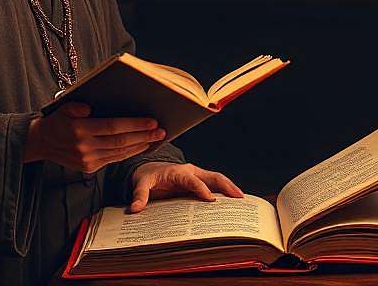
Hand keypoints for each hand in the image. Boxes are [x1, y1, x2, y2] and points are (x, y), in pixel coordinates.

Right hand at [23, 102, 165, 171]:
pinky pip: (113, 159)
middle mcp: (84, 147)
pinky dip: (129, 153)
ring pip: (119, 153)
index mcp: (79, 130)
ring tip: (156, 139)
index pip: (113, 127)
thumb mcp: (64, 107)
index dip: (134, 124)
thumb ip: (77, 106)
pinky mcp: (89, 168)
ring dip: (140, 146)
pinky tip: (140, 146)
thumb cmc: (57, 120)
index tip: (152, 121)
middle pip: (120, 142)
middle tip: (161, 131)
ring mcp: (87, 160)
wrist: (41, 142)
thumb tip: (91, 108)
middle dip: (144, 136)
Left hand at [128, 162, 242, 212]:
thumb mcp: (142, 184)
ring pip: (218, 180)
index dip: (201, 189)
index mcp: (178, 171)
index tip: (209, 200)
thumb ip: (139, 195)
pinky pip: (216, 187)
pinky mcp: (200, 183)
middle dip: (227, 186)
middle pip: (213, 176)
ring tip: (243, 201)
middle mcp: (191, 172)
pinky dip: (226, 194)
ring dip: (230, 189)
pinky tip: (234, 204)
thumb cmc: (148, 176)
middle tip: (239, 198)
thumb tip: (135, 209)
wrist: (149, 169)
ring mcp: (198, 177)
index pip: (192, 180)